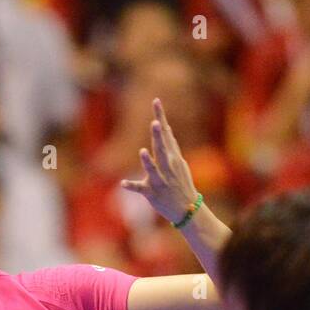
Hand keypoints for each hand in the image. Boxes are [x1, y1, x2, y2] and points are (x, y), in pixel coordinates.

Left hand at [121, 98, 198, 224]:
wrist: (186, 209)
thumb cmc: (181, 183)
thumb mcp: (179, 163)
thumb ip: (171, 146)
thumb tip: (167, 128)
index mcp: (173, 157)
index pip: (167, 133)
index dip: (161, 117)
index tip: (155, 101)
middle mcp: (167, 167)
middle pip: (162, 148)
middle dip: (159, 136)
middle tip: (155, 122)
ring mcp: (160, 180)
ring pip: (153, 169)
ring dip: (148, 162)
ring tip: (143, 151)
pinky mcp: (152, 193)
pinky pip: (140, 189)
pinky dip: (132, 186)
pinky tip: (123, 183)